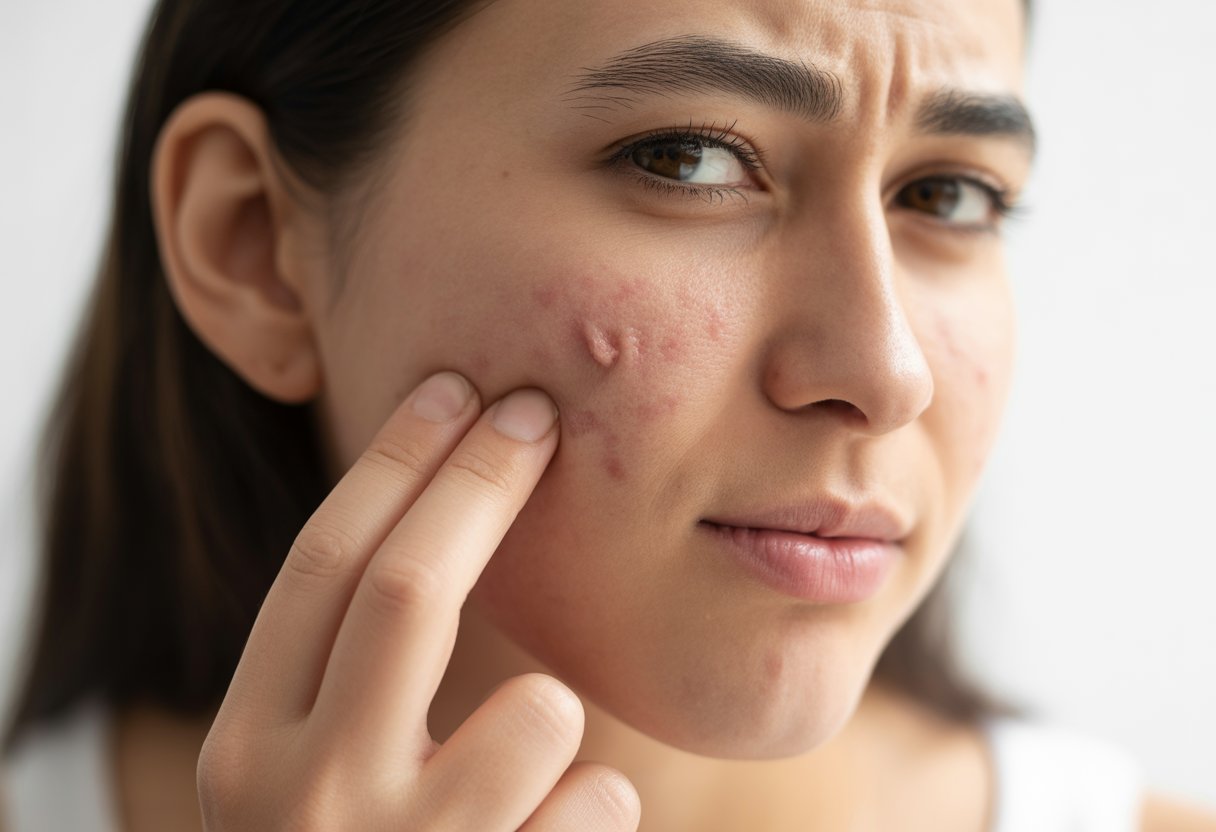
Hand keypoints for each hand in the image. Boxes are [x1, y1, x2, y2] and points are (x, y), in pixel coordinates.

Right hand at [197, 372, 640, 829]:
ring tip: (521, 776)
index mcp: (246, 751)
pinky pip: (601, 794)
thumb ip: (339, 680)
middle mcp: (307, 799)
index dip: (393, 464)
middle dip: (480, 480)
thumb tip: (433, 514)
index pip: (321, 567)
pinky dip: (591, 803)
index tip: (452, 390)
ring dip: (549, 711)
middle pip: (408, 587)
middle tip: (536, 411)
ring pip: (540, 706)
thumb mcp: (300, 780)